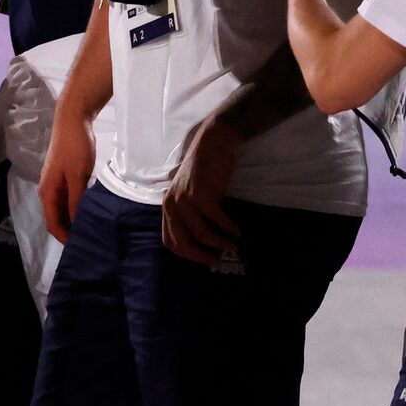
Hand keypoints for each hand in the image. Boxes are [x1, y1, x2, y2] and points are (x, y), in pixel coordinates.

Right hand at [41, 108, 94, 243]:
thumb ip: (76, 200)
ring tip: (91, 229)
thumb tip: (76, 223)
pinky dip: (76, 208)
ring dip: (73, 220)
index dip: (63, 237)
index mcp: (47, 191)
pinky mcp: (64, 177)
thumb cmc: (74, 147)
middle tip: (88, 242)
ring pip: (63, 209)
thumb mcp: (78, 175)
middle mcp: (48, 190)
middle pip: (56, 218)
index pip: (52, 223)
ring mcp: (56, 183)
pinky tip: (89, 211)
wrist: (72, 120)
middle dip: (69, 231)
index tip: (78, 248)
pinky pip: (68, 199)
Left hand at [162, 112, 243, 263]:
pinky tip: (237, 231)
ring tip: (233, 245)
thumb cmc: (205, 171)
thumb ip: (190, 214)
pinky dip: (228, 228)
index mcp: (168, 207)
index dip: (187, 254)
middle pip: (183, 243)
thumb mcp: (190, 194)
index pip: (170, 241)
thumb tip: (204, 241)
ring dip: (220, 243)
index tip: (204, 257)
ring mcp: (186, 200)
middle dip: (201, 256)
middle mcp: (172, 205)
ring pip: (202, 234)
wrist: (212, 145)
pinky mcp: (202, 195)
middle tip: (218, 260)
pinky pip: (216, 220)